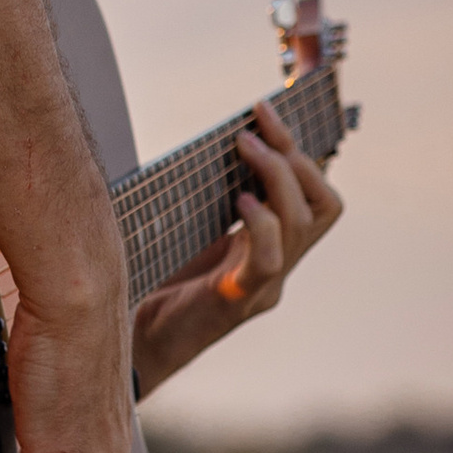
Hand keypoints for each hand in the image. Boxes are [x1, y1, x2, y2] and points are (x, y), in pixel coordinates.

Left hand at [130, 102, 344, 399]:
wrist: (131, 343)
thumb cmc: (157, 279)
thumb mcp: (192, 226)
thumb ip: (213, 193)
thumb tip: (223, 137)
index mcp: (273, 244)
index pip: (316, 192)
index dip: (305, 149)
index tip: (271, 108)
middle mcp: (279, 265)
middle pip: (321, 204)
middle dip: (295, 155)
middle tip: (256, 125)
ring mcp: (264, 288)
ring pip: (302, 225)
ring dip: (277, 177)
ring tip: (245, 147)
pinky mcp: (236, 304)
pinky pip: (269, 263)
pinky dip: (261, 226)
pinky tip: (239, 201)